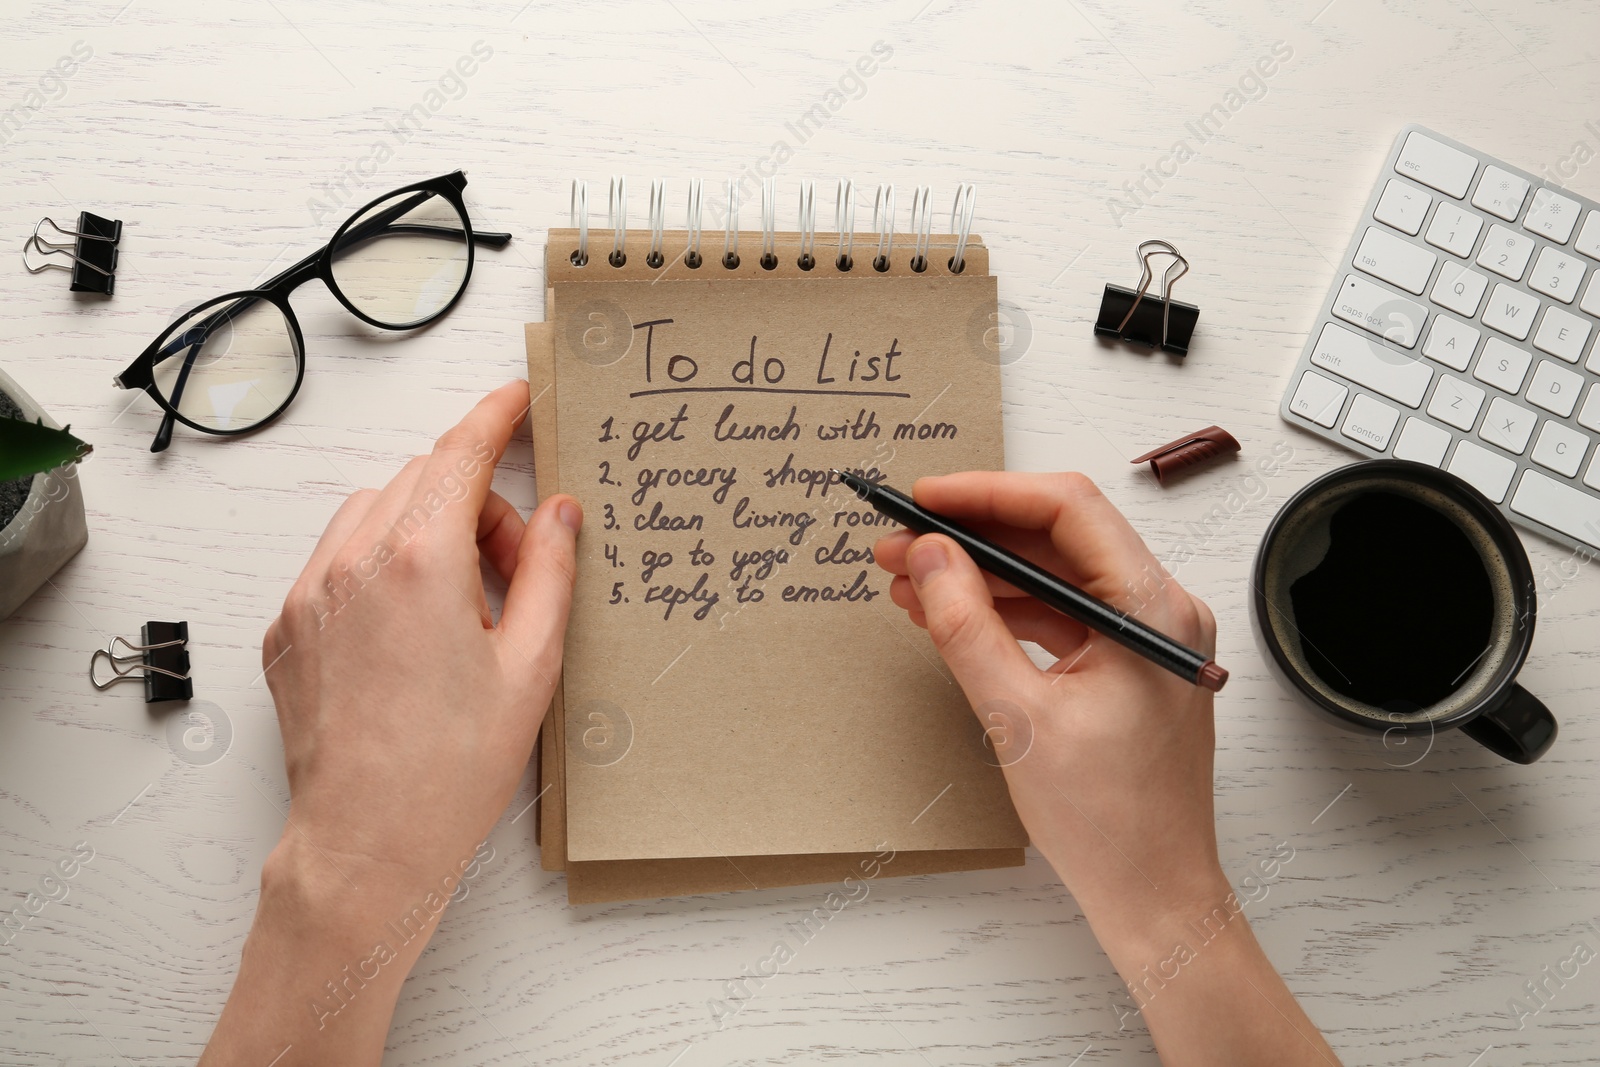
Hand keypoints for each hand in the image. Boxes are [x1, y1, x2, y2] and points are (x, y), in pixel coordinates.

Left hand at [262, 379, 579, 903]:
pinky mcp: (288, 629)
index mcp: (420, 561)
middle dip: (477, 503)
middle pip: (424, 483)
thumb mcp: (532, 665)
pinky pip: (338, 560)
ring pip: (375, 514)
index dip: (496, 416)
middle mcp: (353, 564)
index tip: (518, 397)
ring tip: (466, 607)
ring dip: (426, 530)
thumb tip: (559, 511)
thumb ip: (549, 571)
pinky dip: (382, 566)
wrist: (367, 844)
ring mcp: (310, 595)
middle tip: (517, 569)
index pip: (461, 453)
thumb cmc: (451, 769)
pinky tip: (416, 630)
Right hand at [875, 473, 1341, 1066]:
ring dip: (982, 574)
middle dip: (973, 535)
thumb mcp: (1019, 717)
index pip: (1069, 511)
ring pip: (1053, 574)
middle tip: (901, 542)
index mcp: (1154, 612)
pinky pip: (1059, 613)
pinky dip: (1004, 610)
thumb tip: (930, 557)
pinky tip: (948, 613)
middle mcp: (1160, 612)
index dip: (989, 494)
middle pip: (1059, 537)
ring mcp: (1144, 638)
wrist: (1153, 894)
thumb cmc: (1110, 823)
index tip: (925, 499)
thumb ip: (968, 627)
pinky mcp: (1125, 664)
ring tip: (910, 580)